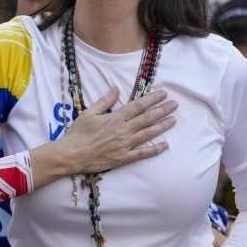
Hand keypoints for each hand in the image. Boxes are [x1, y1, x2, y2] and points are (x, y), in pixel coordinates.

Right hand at [58, 88, 177, 173]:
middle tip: (175, 104)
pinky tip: (165, 145)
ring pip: (148, 134)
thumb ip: (104, 101)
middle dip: (162, 110)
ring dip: (162, 126)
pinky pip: (142, 154)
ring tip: (174, 120)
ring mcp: (124, 145)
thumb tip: (116, 88)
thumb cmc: (78, 133)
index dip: (152, 99)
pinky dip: (154, 150)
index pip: (138, 106)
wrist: (71, 155)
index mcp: (115, 118)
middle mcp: (123, 130)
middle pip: (147, 118)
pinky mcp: (123, 158)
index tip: (164, 94)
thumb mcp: (89, 113)